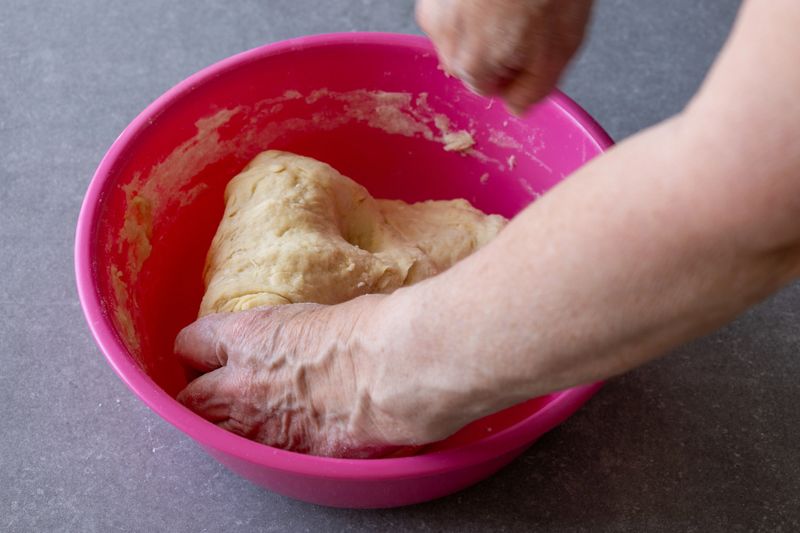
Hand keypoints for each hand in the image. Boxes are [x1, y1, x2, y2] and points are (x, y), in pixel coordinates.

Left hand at [174, 294, 465, 457]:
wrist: (393, 373)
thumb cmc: (364, 333)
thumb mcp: (311, 315)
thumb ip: (283, 334)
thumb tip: (293, 340)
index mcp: (242, 338)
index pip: (189, 344)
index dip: (201, 350)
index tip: (212, 353)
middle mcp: (238, 386)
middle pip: (191, 397)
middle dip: (204, 392)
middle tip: (224, 388)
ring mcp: (259, 428)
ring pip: (215, 433)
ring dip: (228, 424)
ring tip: (255, 416)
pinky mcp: (286, 456)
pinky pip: (263, 454)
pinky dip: (271, 446)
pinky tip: (293, 433)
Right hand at [416, 0, 592, 113]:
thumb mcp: (559, 50)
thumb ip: (534, 91)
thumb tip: (516, 108)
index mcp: (471, 65)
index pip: (488, 89)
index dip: (514, 70)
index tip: (531, 48)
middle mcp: (443, 37)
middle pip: (470, 59)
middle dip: (495, 46)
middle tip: (527, 19)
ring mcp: (436, 5)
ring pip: (460, 28)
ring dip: (483, 20)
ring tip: (515, 0)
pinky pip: (454, 3)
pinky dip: (473, 0)